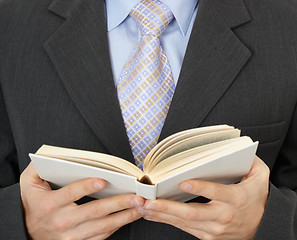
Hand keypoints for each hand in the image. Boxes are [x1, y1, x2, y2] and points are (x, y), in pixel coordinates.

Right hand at [20, 163, 143, 239]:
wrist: (26, 231)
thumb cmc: (32, 203)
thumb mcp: (28, 182)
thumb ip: (37, 166)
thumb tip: (49, 155)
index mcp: (50, 204)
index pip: (71, 194)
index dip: (86, 187)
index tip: (103, 180)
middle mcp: (62, 221)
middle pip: (94, 212)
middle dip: (118, 203)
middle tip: (136, 197)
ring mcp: (71, 236)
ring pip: (102, 227)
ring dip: (123, 216)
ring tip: (139, 207)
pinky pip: (101, 236)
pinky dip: (116, 227)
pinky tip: (128, 217)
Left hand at [137, 156, 269, 239]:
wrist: (263, 226)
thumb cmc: (256, 199)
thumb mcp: (260, 177)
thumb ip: (251, 162)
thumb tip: (240, 149)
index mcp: (235, 199)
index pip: (216, 193)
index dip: (200, 188)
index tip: (183, 182)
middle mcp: (223, 216)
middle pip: (193, 212)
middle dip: (168, 208)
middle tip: (149, 202)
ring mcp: (214, 229)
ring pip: (185, 223)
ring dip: (162, 215)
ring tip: (144, 207)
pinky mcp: (208, 236)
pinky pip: (185, 229)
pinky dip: (167, 221)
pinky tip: (153, 215)